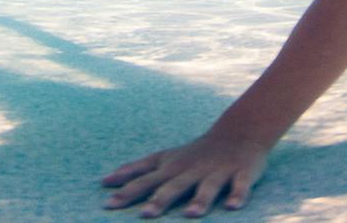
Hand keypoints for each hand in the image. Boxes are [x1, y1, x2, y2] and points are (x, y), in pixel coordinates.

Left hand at [102, 130, 267, 216]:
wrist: (237, 132)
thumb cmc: (194, 153)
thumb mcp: (163, 157)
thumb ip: (137, 170)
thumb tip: (105, 181)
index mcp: (171, 166)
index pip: (145, 179)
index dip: (127, 190)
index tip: (107, 204)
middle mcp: (191, 169)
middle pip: (173, 186)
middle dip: (159, 200)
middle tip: (144, 215)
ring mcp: (216, 172)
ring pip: (207, 187)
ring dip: (199, 200)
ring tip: (190, 214)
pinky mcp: (240, 174)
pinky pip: (239, 186)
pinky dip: (237, 196)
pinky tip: (232, 207)